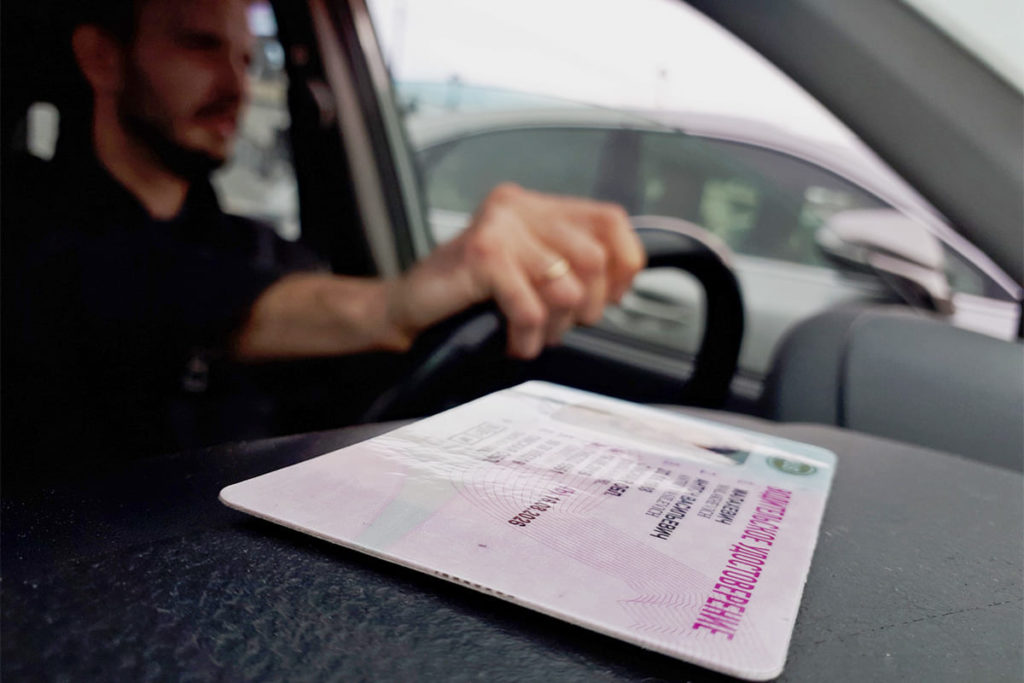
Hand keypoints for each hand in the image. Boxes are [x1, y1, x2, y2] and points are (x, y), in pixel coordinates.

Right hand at [388, 184, 645, 357]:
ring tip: (531, 334)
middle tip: (559, 326)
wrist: (408, 309)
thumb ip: (571, 264)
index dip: (622, 265)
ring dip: (554, 327)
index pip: (610, 220)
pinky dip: (527, 336)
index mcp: (536, 206)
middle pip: (594, 258)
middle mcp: (519, 207)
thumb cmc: (469, 296)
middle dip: (585, 307)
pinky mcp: (483, 254)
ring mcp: (500, 227)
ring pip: (566, 287)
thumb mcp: (529, 271)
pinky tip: (513, 341)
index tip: (607, 298)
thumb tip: (619, 284)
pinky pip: (531, 307)